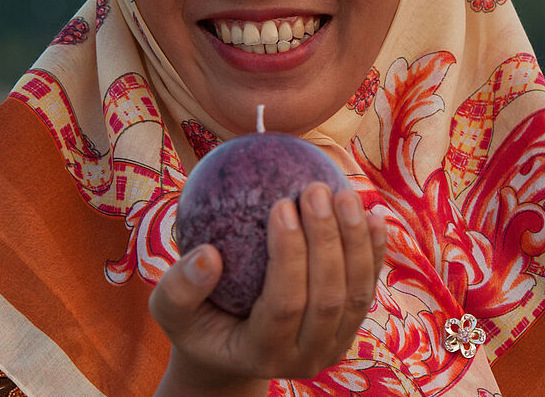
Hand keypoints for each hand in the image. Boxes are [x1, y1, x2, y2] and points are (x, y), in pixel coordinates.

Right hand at [149, 183, 386, 394]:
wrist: (231, 350)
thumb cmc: (197, 321)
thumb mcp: (169, 311)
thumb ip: (179, 288)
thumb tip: (207, 255)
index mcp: (263, 353)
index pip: (286, 303)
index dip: (289, 255)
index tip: (281, 203)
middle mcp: (306, 356)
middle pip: (329, 297)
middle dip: (327, 239)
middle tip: (315, 189)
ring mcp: (334, 344)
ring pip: (357, 293)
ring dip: (355, 240)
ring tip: (343, 192)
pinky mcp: (349, 327)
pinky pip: (369, 286)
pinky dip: (374, 250)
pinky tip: (374, 214)